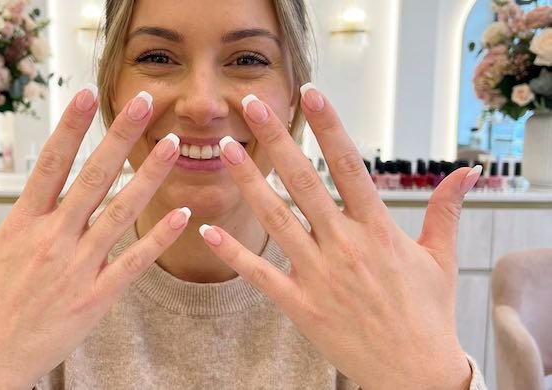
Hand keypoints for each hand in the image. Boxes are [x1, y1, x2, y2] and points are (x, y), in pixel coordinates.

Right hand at [0, 88, 188, 388]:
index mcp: (22, 225)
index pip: (50, 164)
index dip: (70, 127)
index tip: (86, 95)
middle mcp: (53, 240)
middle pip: (92, 178)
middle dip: (120, 138)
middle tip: (144, 104)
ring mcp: (77, 268)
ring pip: (120, 213)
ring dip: (149, 178)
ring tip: (174, 146)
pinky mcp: (96, 297)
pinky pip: (134, 262)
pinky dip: (159, 239)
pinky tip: (182, 214)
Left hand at [200, 88, 478, 388]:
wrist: (414, 373)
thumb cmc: (427, 314)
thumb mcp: (441, 259)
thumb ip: (445, 211)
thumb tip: (466, 173)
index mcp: (379, 229)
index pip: (350, 165)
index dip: (328, 127)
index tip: (310, 94)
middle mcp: (346, 246)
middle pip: (305, 182)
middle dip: (277, 140)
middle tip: (251, 106)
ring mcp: (320, 276)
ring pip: (277, 219)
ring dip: (248, 183)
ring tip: (224, 149)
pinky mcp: (301, 305)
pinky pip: (261, 275)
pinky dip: (235, 253)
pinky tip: (209, 230)